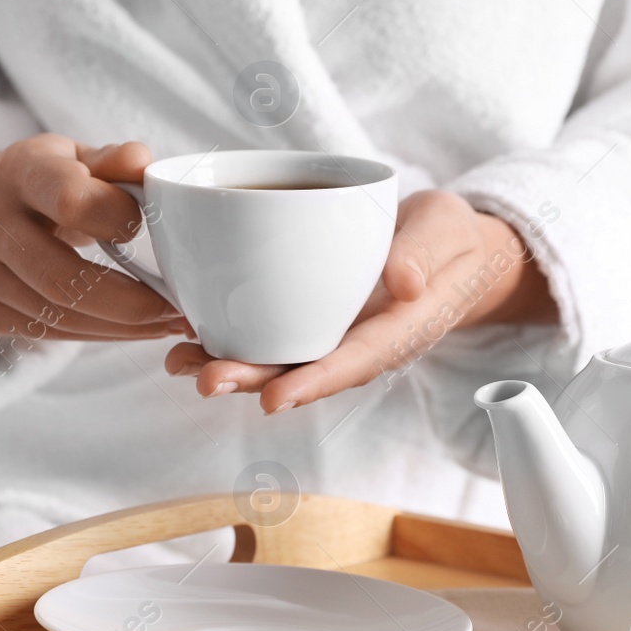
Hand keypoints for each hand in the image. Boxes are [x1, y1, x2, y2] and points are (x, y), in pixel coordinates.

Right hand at [0, 134, 187, 348]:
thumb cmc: (42, 182)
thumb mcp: (74, 158)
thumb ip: (113, 162)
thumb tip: (142, 161)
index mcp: (18, 170)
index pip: (71, 200)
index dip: (117, 218)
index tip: (144, 228)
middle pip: (63, 278)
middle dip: (131, 302)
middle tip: (176, 308)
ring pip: (57, 314)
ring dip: (121, 327)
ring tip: (166, 323)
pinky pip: (44, 331)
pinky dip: (96, 334)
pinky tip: (130, 330)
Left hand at [164, 189, 556, 412]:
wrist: (450, 247)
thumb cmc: (450, 238)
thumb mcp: (447, 231)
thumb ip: (425, 253)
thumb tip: (404, 283)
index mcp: (402, 330)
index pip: (357, 361)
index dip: (315, 382)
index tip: (275, 399)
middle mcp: (363, 342)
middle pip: (307, 369)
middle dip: (255, 379)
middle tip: (205, 379)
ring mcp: (337, 334)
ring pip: (284, 358)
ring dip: (234, 365)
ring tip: (180, 363)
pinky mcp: (318, 318)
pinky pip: (277, 334)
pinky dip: (235, 338)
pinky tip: (192, 335)